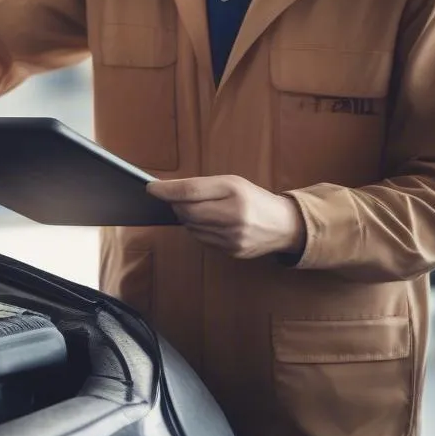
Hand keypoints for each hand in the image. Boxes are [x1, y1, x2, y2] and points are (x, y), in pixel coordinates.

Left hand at [146, 174, 305, 259]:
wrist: (284, 225)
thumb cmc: (253, 199)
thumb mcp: (232, 183)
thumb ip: (202, 186)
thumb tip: (168, 192)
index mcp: (234, 191)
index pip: (191, 190)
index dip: (167, 190)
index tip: (150, 189)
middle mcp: (234, 215)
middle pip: (188, 211)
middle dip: (176, 206)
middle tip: (175, 200)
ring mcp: (233, 237)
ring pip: (192, 228)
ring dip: (187, 219)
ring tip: (199, 211)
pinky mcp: (232, 252)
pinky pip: (202, 240)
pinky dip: (198, 231)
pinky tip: (209, 224)